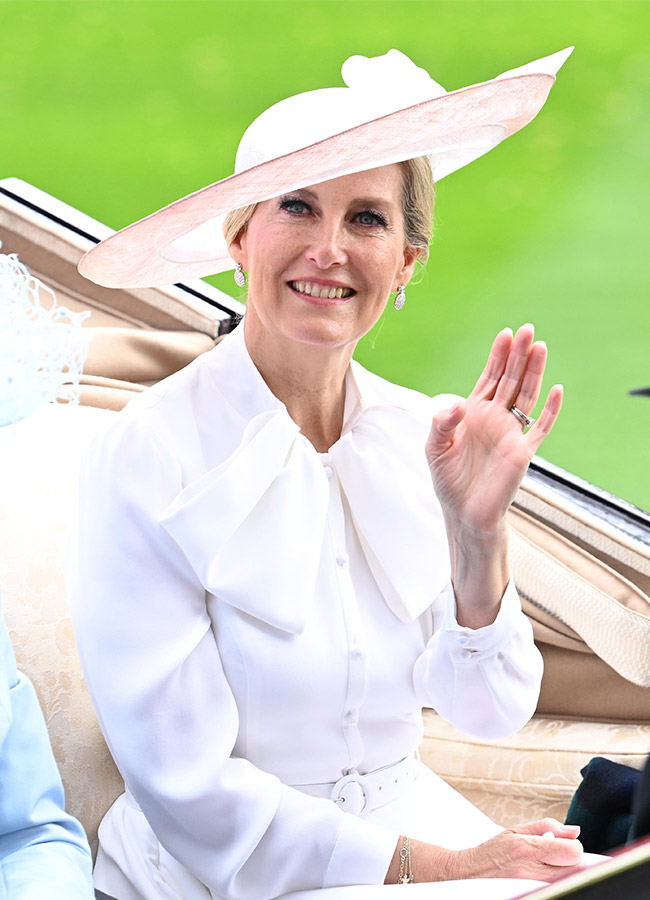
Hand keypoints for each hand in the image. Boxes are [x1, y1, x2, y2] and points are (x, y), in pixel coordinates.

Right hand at [385, 819, 583, 883]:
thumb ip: (547, 827)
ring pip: (567, 882)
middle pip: (576, 870)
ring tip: (551, 868)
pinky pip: (555, 889)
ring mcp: (530, 888)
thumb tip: (575, 831)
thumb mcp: (515, 830)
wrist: (467, 874)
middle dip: (572, 861)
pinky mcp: (528, 894)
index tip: (565, 846)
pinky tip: (545, 878)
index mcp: (528, 848)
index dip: (574, 848)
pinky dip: (556, 882)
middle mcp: (531, 871)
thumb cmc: (492, 852)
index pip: (573, 852)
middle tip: (559, 857)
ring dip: (565, 873)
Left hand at [426, 324, 562, 532]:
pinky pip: (540, 428)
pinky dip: (550, 410)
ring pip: (526, 395)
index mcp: (473, 414)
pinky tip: (557, 389)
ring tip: (540, 347)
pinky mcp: (523, 452)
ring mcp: (511, 433)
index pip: (488, 378)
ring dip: (533, 372)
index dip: (497, 357)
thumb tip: (459, 404)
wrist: (464, 513)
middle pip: (510, 380)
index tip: (504, 335)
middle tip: (526, 330)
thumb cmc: (448, 481)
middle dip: (517, 355)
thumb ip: (441, 423)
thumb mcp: (434, 448)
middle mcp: (494, 419)